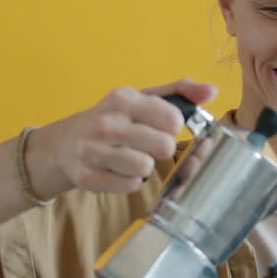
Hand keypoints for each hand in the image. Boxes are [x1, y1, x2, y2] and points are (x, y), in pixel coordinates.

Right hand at [37, 78, 217, 193]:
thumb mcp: (142, 98)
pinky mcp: (87, 177)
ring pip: (146, 168)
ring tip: (133, 157)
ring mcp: (93, 151)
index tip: (162, 126)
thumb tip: (211, 91)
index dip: (173, 126)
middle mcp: (106, 124)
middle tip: (148, 144)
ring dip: (146, 166)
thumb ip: (180, 92)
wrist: (65, 143)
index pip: (173, 118)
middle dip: (161, 148)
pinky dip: (131, 181)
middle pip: (163, 146)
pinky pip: (130, 186)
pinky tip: (120, 171)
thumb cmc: (114, 119)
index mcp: (123, 99)